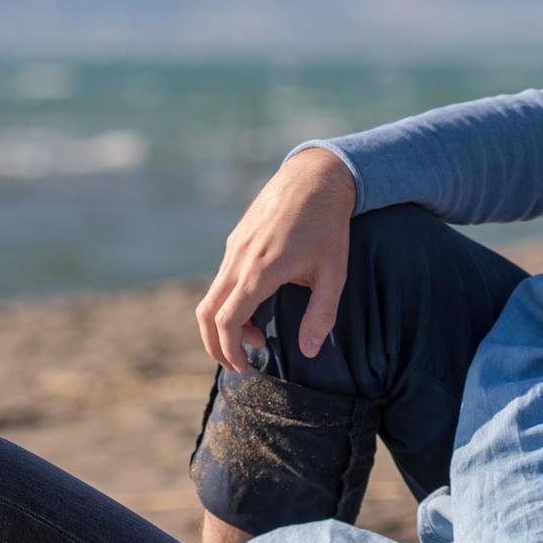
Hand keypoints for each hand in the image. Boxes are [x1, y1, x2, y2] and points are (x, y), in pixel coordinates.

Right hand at [195, 149, 357, 372]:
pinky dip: (228, 300)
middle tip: (238, 362)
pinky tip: (256, 304)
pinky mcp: (236, 238)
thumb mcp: (335, 273)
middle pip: (207, 313)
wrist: (316, 176)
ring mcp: (234, 246)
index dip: (230, 350)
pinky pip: (222, 276)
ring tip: (255, 335)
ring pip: (212, 294)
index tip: (245, 366)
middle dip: (216, 344)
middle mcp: (239, 259)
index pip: (227, 321)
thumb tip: (309, 351)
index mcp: (261, 270)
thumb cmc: (329, 225)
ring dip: (225, 322)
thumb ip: (322, 314)